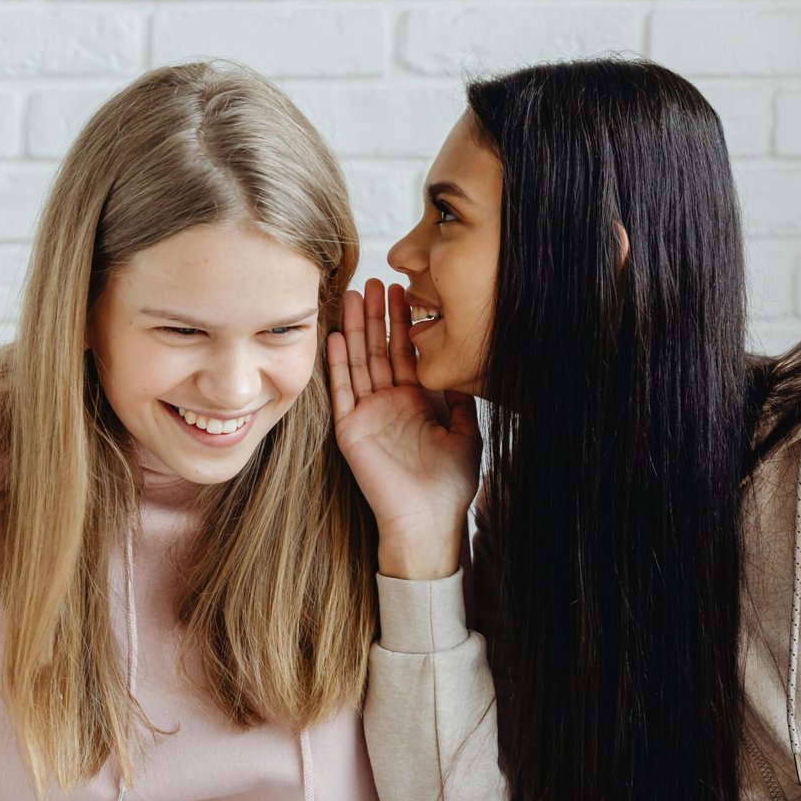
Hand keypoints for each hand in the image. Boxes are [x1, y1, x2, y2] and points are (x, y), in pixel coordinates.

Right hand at [327, 279, 480, 580]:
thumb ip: (462, 400)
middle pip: (379, 349)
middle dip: (376, 315)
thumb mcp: (466, 433)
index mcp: (417, 401)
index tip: (403, 289)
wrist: (429, 520)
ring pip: (359, 362)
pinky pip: (342, 390)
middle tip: (374, 280)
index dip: (404, 322)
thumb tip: (464, 367)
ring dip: (354, 329)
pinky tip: (334, 336)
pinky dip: (338, 363)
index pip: (406, 352)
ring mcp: (368, 413)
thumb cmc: (450, 484)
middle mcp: (390, 402)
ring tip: (351, 295)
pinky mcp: (350, 429)